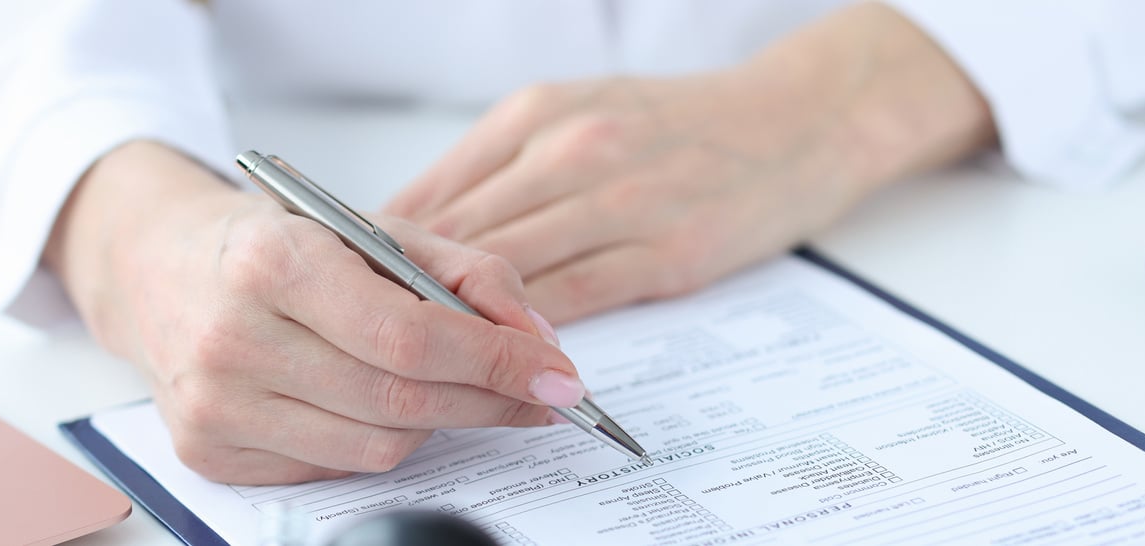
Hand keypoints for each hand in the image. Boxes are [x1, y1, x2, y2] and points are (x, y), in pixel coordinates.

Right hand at [45, 142, 583, 484]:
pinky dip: (375, 439)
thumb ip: (465, 273)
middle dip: (488, 401)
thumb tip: (538, 341)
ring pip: (376, 448)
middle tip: (536, 394)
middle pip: (400, 402)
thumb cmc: (271, 244)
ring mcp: (214, 405)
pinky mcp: (208, 452)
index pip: (409, 335)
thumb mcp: (369, 229)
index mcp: (271, 262)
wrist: (158, 267)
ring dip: (439, 425)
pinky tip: (374, 401)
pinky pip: (333, 468)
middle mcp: (232, 338)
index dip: (495, 362)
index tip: (557, 375)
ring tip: (454, 390)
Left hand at [386, 3, 991, 324]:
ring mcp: (619, 203)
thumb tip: (416, 223)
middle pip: (457, 235)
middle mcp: (570, 151)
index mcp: (537, 115)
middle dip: (403, 289)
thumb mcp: (576, 114)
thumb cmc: (680, 124)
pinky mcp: (664, 254)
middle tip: (359, 333)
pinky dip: (527, 333)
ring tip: (413, 355)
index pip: (435, 191)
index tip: (344, 286)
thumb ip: (498, 168)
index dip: (379, 248)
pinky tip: (496, 356)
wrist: (800, 120)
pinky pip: (573, 301)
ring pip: (507, 272)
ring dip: (456, 318)